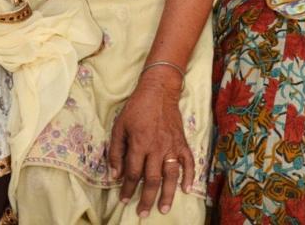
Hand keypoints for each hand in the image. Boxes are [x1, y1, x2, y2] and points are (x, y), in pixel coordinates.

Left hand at [108, 67, 193, 216]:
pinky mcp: (182, 142)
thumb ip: (116, 151)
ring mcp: (172, 145)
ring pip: (171, 175)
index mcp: (140, 144)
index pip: (133, 173)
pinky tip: (187, 189)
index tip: (123, 200)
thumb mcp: (119, 126)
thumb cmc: (136, 108)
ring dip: (168, 194)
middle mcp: (157, 147)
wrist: (159, 91)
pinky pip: (188, 161)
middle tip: (142, 214)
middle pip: (152, 179)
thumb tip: (115, 174)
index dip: (127, 189)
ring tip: (164, 209)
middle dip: (146, 199)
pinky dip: (189, 175)